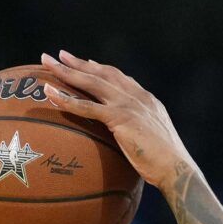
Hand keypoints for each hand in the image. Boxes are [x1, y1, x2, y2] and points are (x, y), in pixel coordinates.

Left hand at [38, 51, 195, 189]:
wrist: (175, 168)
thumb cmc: (166, 163)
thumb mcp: (153, 140)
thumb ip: (140, 133)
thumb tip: (131, 142)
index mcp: (146, 99)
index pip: (119, 78)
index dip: (101, 69)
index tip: (87, 62)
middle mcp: (136, 96)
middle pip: (102, 73)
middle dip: (79, 63)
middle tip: (58, 55)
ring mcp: (127, 104)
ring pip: (91, 83)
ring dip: (67, 72)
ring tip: (47, 63)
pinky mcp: (120, 117)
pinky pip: (87, 107)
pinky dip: (66, 99)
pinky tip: (50, 93)